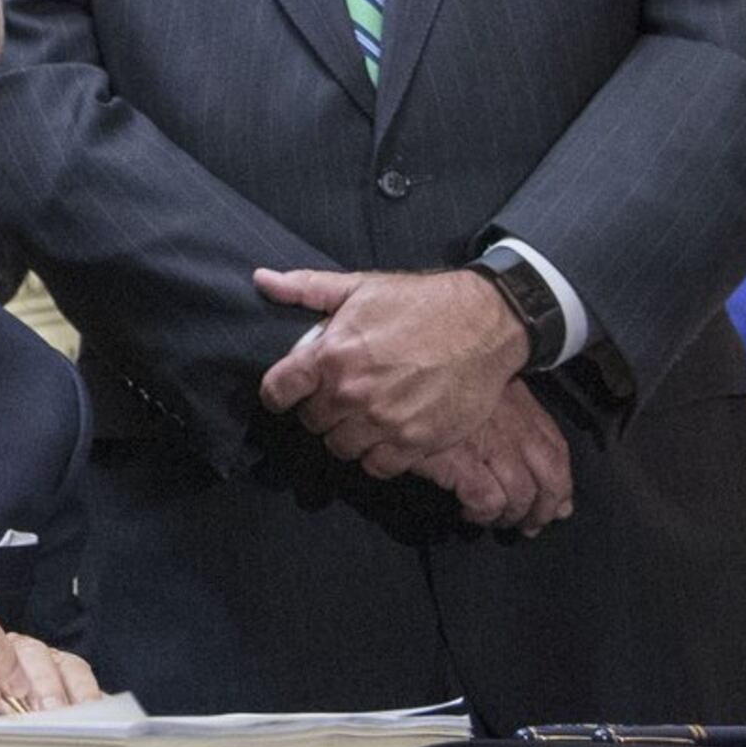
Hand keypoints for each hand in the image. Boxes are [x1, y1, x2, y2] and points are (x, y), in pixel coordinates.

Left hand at [255, 267, 527, 475]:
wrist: (484, 323)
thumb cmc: (419, 302)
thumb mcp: (359, 286)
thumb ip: (305, 288)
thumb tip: (261, 280)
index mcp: (331, 355)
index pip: (277, 391)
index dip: (278, 393)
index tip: (286, 393)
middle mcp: (352, 393)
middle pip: (311, 422)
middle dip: (319, 410)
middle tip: (338, 397)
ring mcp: (385, 421)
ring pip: (340, 447)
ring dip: (346, 435)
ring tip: (361, 417)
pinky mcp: (417, 442)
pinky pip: (377, 467)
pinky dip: (376, 456)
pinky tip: (385, 436)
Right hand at [413, 378, 575, 534]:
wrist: (394, 371)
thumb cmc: (433, 378)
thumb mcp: (479, 387)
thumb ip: (513, 419)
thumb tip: (540, 464)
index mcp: (518, 403)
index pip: (556, 449)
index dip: (560, 484)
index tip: (556, 505)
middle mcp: (512, 423)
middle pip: (550, 477)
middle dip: (543, 509)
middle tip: (528, 526)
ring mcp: (488, 441)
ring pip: (520, 495)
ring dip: (509, 515)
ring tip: (491, 519)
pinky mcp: (460, 458)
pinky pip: (487, 500)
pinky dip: (482, 513)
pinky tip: (466, 511)